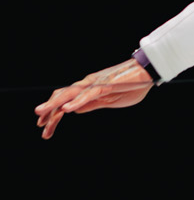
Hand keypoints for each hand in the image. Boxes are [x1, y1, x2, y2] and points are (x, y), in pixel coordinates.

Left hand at [36, 58, 153, 140]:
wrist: (148, 72)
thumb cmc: (133, 85)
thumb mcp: (110, 101)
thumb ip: (92, 104)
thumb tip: (74, 110)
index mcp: (89, 89)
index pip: (66, 101)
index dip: (53, 112)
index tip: (44, 126)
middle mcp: (88, 84)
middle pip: (63, 96)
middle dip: (49, 111)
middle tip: (40, 125)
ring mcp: (95, 83)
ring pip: (70, 94)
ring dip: (55, 104)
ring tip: (41, 113)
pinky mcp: (105, 85)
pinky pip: (88, 94)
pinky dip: (76, 101)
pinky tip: (67, 109)